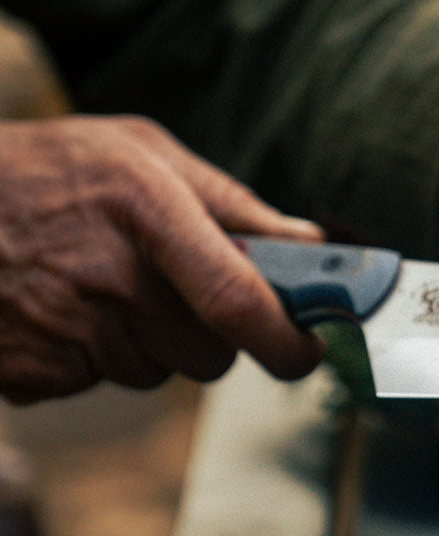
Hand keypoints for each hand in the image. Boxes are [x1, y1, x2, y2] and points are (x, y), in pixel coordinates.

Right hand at [0, 115, 324, 402]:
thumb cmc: (46, 169)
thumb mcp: (138, 152)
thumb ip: (231, 202)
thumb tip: (309, 244)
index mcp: (145, 210)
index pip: (236, 300)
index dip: (286, 340)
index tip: (310, 350)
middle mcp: (107, 277)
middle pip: (210, 355)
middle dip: (211, 335)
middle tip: (171, 288)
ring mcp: (63, 331)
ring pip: (157, 372)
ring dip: (148, 343)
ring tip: (97, 285)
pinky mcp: (31, 373)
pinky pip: (98, 383)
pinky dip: (91, 357)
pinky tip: (59, 309)